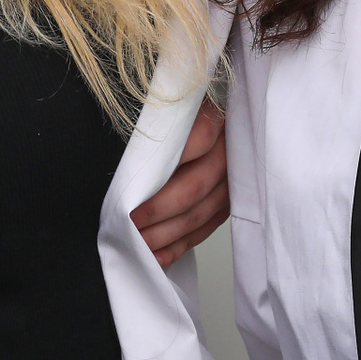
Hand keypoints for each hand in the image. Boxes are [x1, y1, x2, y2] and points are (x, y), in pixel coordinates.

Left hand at [133, 97, 227, 267]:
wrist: (227, 118)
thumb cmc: (186, 109)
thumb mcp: (177, 102)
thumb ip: (161, 119)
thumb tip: (129, 151)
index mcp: (218, 117)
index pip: (195, 140)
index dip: (162, 167)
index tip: (132, 187)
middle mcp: (230, 151)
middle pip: (194, 186)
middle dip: (157, 209)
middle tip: (127, 221)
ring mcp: (233, 181)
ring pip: (199, 214)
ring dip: (165, 233)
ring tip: (136, 243)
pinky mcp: (229, 202)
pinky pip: (205, 229)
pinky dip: (179, 245)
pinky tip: (157, 256)